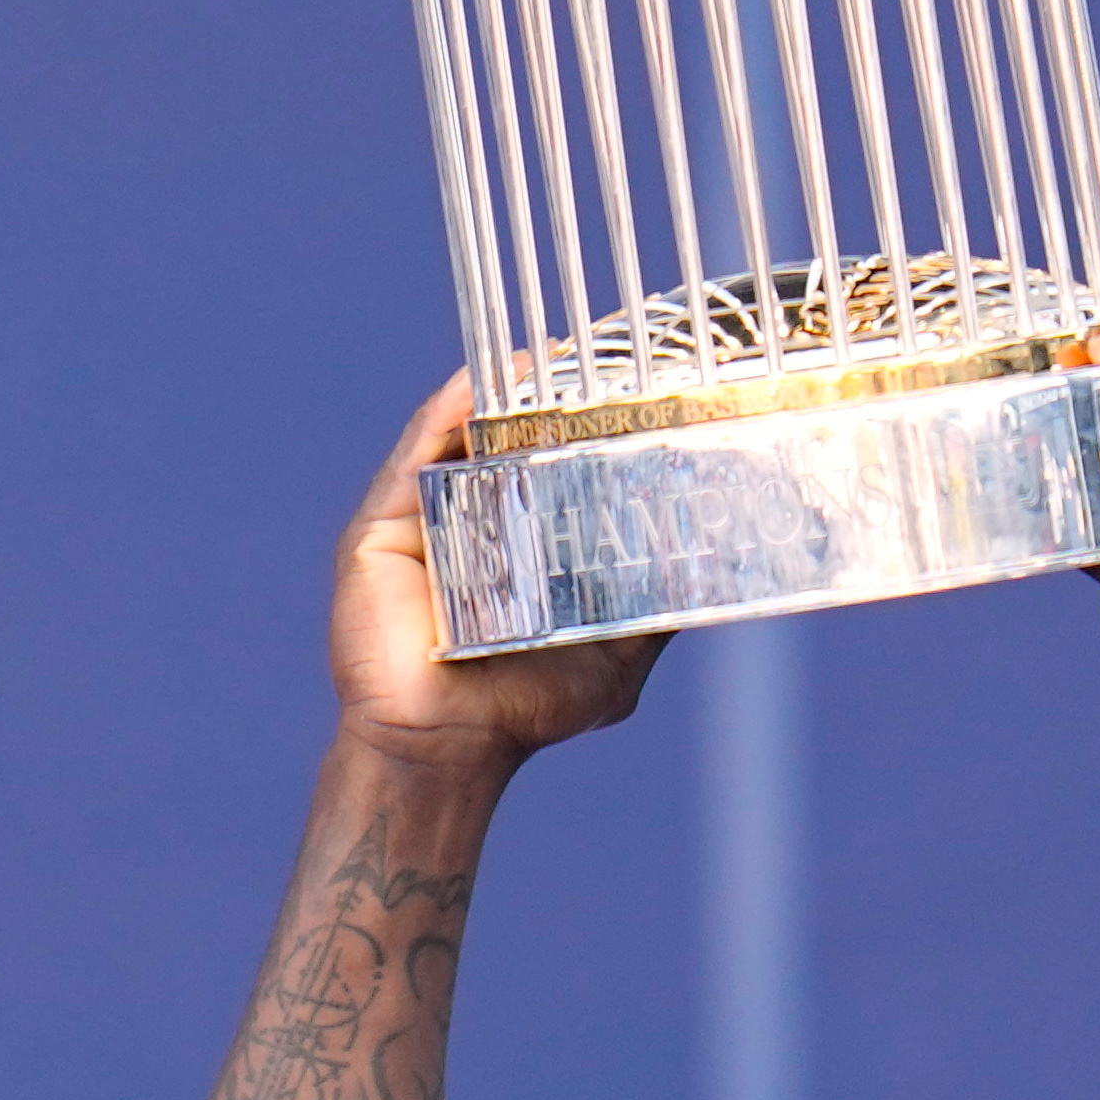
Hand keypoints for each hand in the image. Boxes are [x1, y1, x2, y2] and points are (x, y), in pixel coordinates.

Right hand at [325, 377, 660, 772]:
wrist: (449, 745)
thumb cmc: (527, 707)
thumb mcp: (614, 652)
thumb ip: (652, 608)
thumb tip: (717, 569)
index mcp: (522, 539)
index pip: (552, 464)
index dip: (584, 423)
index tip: (628, 381)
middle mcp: (472, 519)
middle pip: (506, 440)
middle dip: (544, 395)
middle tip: (592, 354)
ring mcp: (424, 519)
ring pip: (460, 438)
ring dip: (499, 392)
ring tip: (544, 356)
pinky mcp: (381, 528)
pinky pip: (414, 457)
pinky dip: (444, 415)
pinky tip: (478, 384)